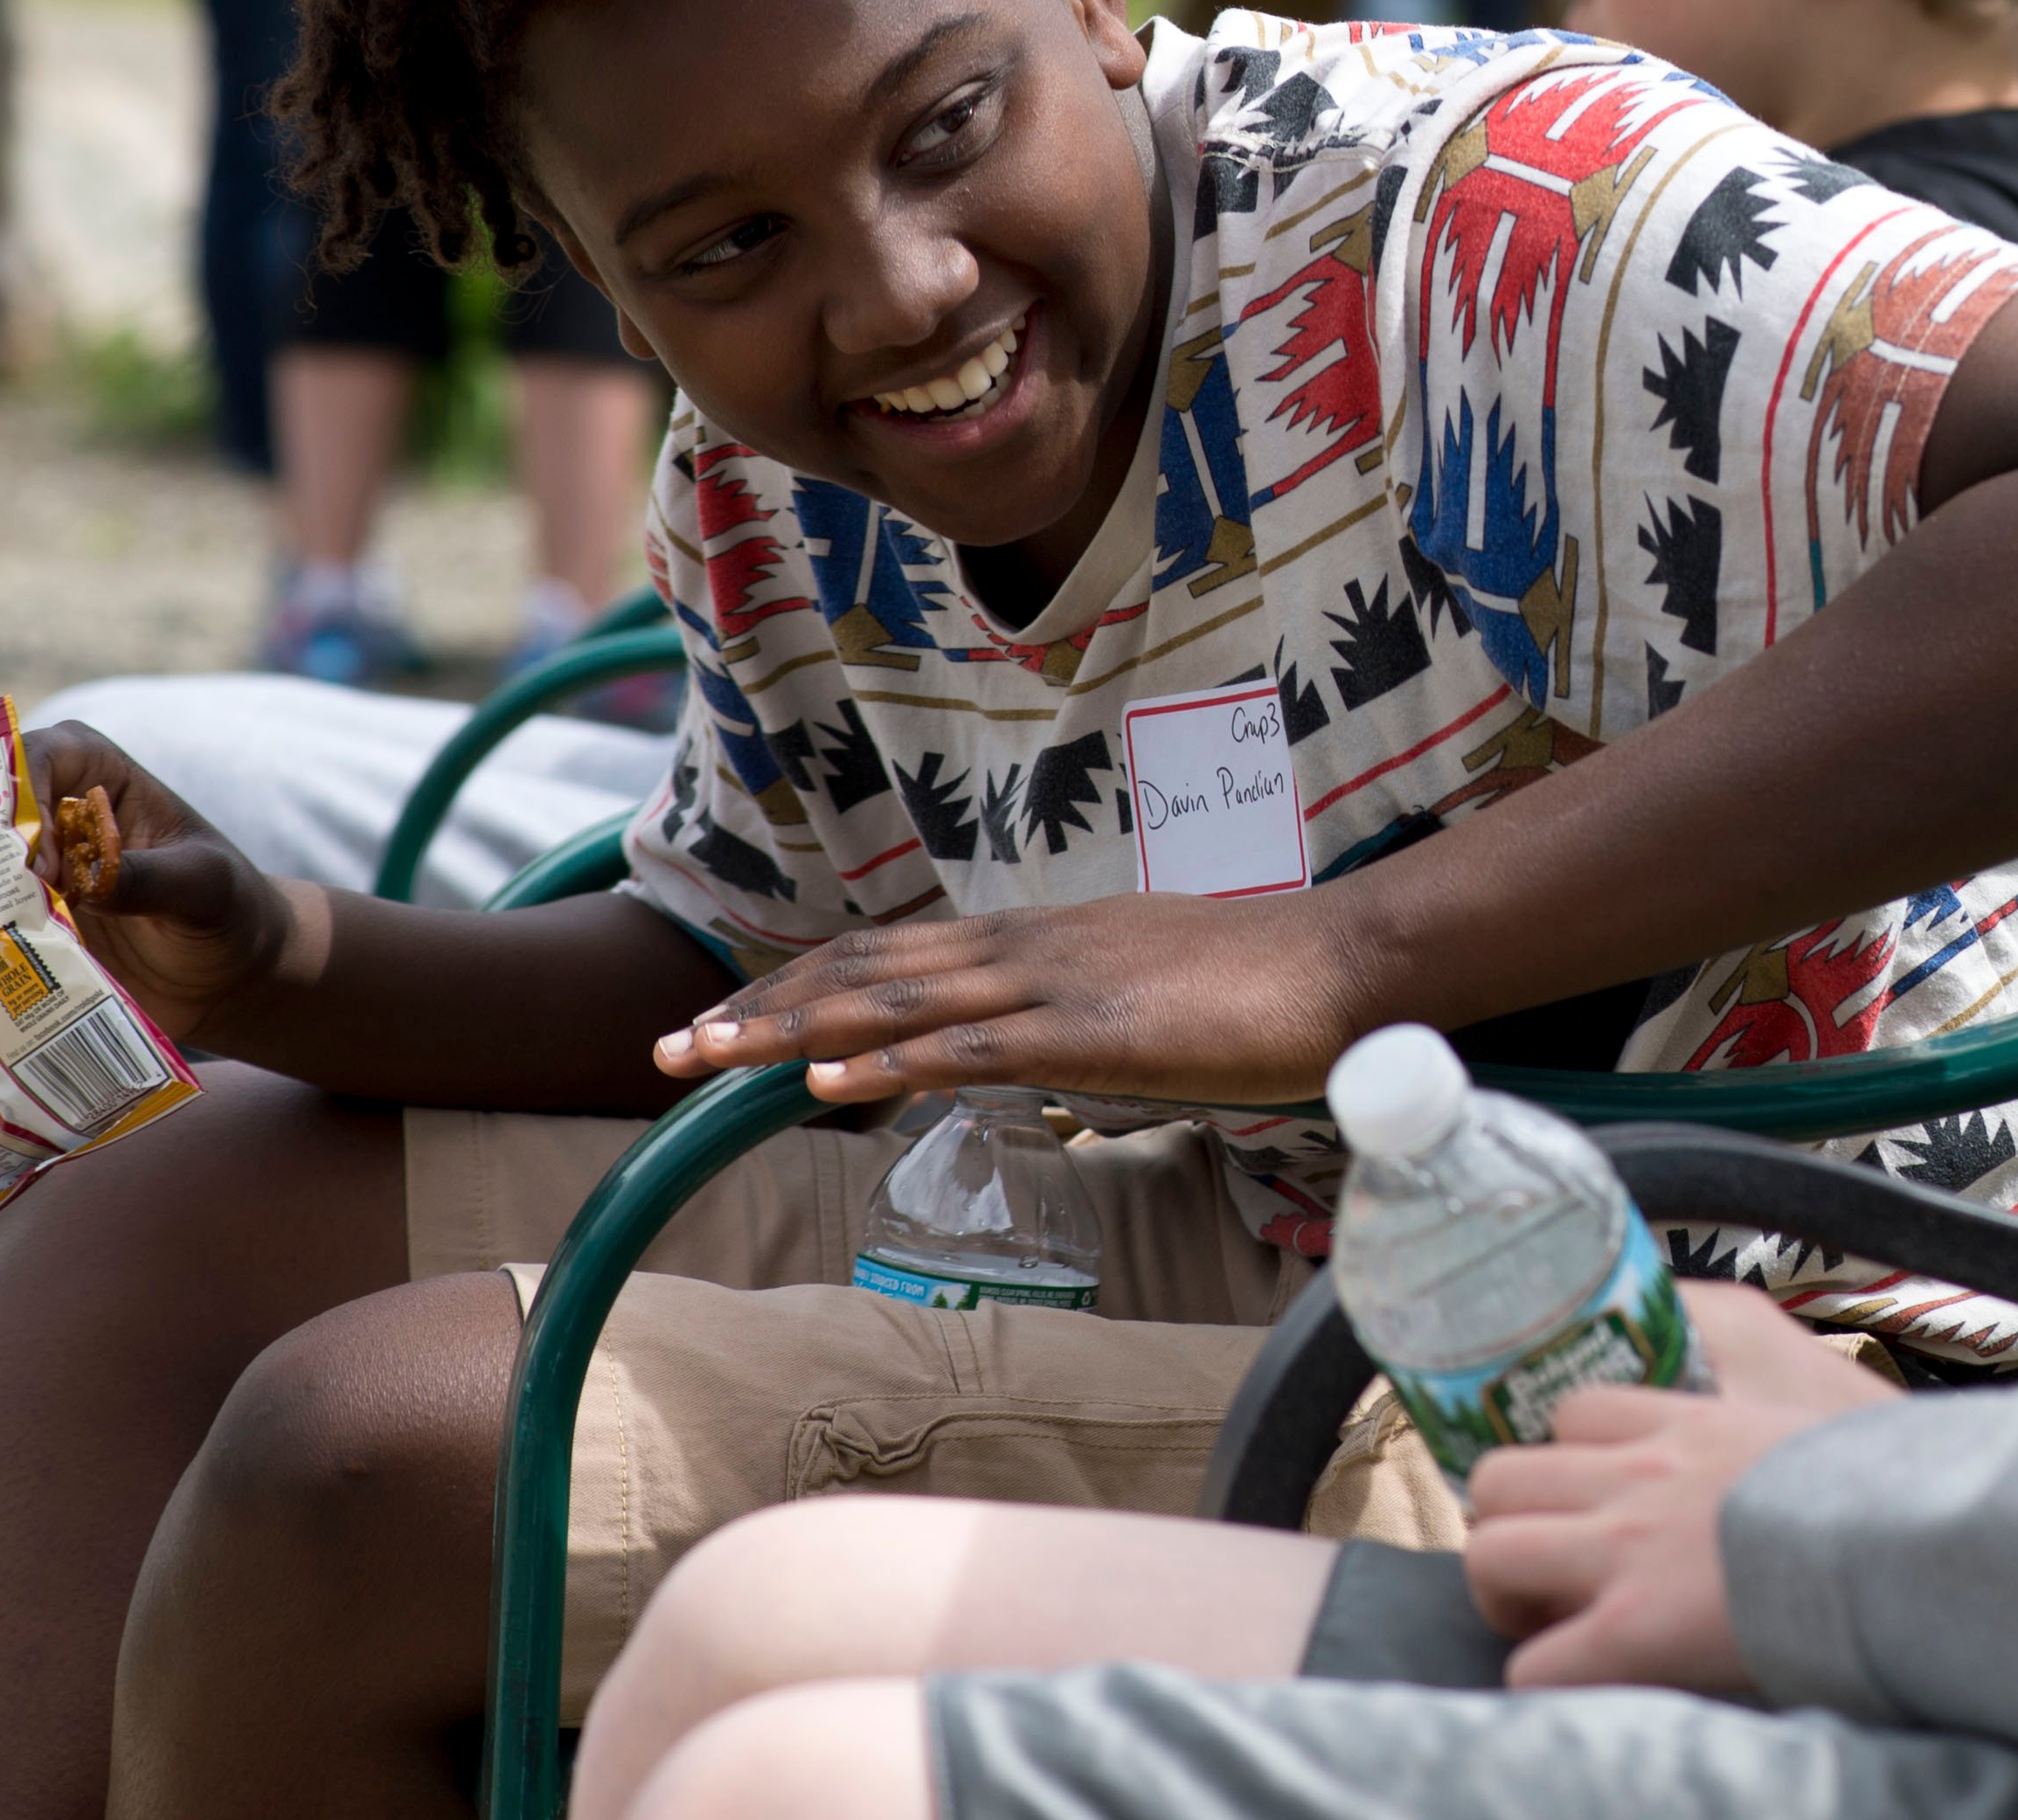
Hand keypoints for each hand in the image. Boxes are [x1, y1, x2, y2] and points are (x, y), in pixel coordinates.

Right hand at [15, 720, 303, 1042]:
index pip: (41, 754)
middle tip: (3, 900)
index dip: (26, 796)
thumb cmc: (230, 910)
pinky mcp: (24, 916)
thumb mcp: (203, 888)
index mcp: (102, 774)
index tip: (42, 859)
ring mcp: (33, 867)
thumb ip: (147, 878)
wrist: (231, 974)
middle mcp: (55, 812)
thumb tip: (84, 880)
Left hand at [651, 887, 1362, 1104]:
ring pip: (896, 999)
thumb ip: (1082, 1017)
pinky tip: (825, 1080)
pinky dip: (889, 1059)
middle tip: (669, 1045)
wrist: (1348, 964)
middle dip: (763, 1006)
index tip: (733, 1015)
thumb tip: (1037, 1053)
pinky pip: (971, 1046)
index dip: (807, 981)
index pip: (897, 951)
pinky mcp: (1093, 1030)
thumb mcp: (1149, 994)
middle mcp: (1032, 946)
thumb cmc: (1267, 988)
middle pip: (870, 967)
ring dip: (790, 1028)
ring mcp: (1058, 983)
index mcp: (1043, 937)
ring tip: (704, 1057)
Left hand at [1465, 1281, 1903, 1690]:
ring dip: (1508, 1594)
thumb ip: (1771, 1390)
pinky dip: (1548, 1679)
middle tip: (1550, 1564)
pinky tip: (1589, 1681)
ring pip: (1489, 1552)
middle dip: (1512, 1521)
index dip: (1564, 1460)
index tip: (1584, 1496)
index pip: (1573, 1410)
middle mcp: (1640, 1472)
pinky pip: (1533, 1666)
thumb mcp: (1824, 1399)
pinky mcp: (1631, 1631)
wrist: (1918, 1538)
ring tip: (1551, 1622)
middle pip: (1501, 1474)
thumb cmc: (1891, 1479)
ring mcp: (1625, 1549)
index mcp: (1687, 1418)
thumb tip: (1756, 1404)